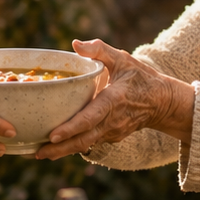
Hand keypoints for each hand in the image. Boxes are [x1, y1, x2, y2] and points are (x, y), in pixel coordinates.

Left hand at [32, 39, 194, 159]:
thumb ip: (99, 50)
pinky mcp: (111, 137)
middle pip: (84, 139)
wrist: (162, 101)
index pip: (90, 117)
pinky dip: (72, 147)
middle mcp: (113, 120)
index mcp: (114, 100)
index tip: (53, 136)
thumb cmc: (140, 77)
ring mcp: (113, 132)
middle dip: (60, 148)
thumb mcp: (122, 58)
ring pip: (85, 144)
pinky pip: (90, 143)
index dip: (71, 128)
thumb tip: (75, 44)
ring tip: (39, 154)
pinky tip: (54, 148)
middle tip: (37, 153)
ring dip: (63, 151)